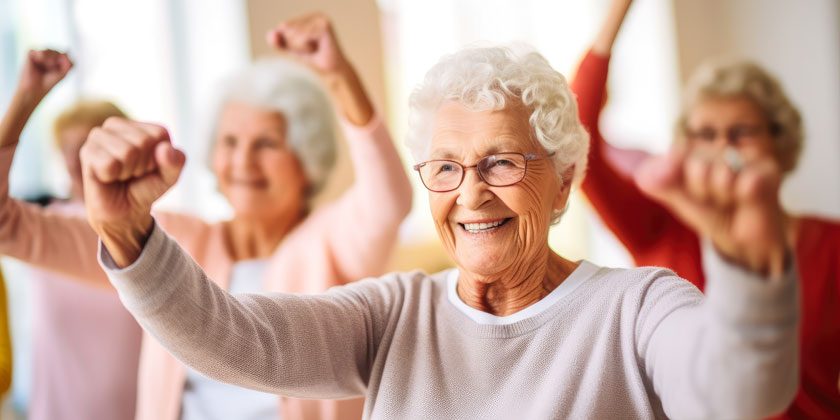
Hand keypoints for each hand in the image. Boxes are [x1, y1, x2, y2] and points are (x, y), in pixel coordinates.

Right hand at [18, 49, 72, 98]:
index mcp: (56, 59)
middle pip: (59, 52)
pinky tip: (38, 62)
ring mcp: (39, 53)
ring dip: (51, 60)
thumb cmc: (48, 83)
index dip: (64, 63)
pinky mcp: (31, 53)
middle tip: (51, 70)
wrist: (35, 89)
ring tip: (46, 67)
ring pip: (50, 50)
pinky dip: (42, 58)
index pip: (66, 55)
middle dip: (57, 62)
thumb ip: (68, 63)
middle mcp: (48, 55)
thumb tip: (67, 50)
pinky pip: (41, 51)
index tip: (59, 71)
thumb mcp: (63, 73)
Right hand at [80, 117, 185, 266]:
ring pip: (127, 152)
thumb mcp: (169, 177)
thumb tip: (166, 148)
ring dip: (127, 171)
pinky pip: (109, 163)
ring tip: (121, 174)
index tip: (150, 168)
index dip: (160, 158)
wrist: (124, 212)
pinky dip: (112, 176)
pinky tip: (107, 177)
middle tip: (133, 173)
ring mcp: (99, 136)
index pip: (159, 134)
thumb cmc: (146, 188)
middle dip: (143, 165)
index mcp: (142, 127)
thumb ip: (176, 161)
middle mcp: (117, 125)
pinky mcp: (86, 151)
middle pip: (142, 141)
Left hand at [265, 13, 348, 75]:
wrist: (331, 74)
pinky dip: (306, 48)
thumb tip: (271, 33)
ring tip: (315, 50)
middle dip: (294, 45)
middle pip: (286, 27)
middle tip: (310, 51)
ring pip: (293, 33)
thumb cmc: (313, 62)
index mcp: (308, 18)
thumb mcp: (290, 51)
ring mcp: (321, 19)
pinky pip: (302, 37)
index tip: (304, 49)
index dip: (288, 43)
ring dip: (300, 48)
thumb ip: (278, 42)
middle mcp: (316, 15)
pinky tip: (319, 49)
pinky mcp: (324, 26)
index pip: (283, 26)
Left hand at [635, 149, 788, 277]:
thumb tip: (644, 174)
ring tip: (730, 201)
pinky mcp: (767, 168)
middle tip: (714, 200)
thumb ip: (657, 182)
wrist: (744, 241)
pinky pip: (747, 182)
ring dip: (723, 196)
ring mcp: (746, 155)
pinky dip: (745, 198)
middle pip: (697, 165)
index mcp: (696, 150)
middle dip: (701, 191)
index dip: (682, 181)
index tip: (692, 193)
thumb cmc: (712, 215)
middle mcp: (720, 147)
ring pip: (722, 174)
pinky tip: (749, 200)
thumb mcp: (678, 200)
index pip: (678, 154)